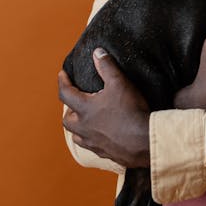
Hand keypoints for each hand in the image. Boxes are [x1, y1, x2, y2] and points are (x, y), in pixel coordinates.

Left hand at [59, 49, 150, 168]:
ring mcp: (93, 142)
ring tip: (84, 119)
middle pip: (67, 119)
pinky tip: (99, 136)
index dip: (62, 81)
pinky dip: (91, 139)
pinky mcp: (104, 152)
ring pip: (76, 136)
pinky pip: (91, 146)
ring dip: (77, 127)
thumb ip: (106, 66)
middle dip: (68, 108)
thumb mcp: (119, 83)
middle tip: (74, 100)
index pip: (66, 93)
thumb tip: (97, 52)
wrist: (144, 141)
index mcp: (85, 109)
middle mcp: (85, 127)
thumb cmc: (130, 111)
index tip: (62, 74)